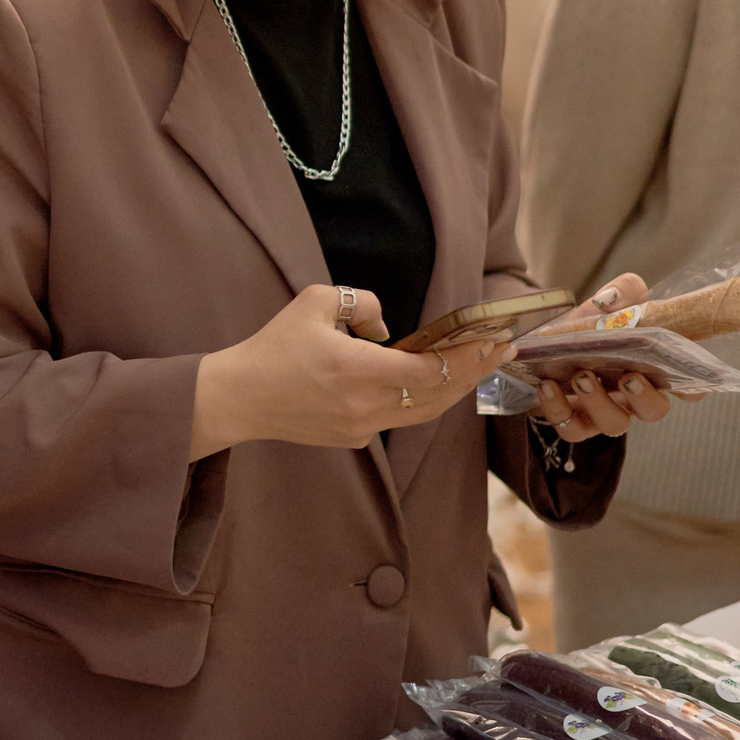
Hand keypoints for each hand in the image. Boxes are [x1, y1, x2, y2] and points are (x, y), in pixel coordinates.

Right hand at [192, 285, 516, 457]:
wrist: (239, 398)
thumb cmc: (272, 347)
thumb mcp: (313, 301)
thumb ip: (362, 304)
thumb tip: (388, 328)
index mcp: (354, 368)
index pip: (428, 370)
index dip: (466, 358)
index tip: (492, 341)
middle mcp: (363, 404)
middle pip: (437, 396)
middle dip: (474, 372)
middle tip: (501, 351)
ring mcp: (359, 427)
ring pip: (422, 412)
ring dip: (453, 390)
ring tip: (476, 368)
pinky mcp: (352, 438)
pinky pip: (396, 418)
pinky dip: (419, 400)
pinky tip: (429, 383)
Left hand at [528, 273, 704, 441]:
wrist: (542, 342)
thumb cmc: (587, 328)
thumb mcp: (606, 306)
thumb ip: (622, 292)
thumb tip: (616, 296)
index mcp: (651, 369)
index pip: (686, 387)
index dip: (692, 387)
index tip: (685, 379)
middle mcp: (633, 397)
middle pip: (655, 411)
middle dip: (645, 398)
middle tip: (629, 377)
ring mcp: (603, 413)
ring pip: (615, 424)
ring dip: (600, 403)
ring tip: (582, 377)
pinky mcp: (572, 421)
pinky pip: (570, 429)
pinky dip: (559, 409)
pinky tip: (548, 385)